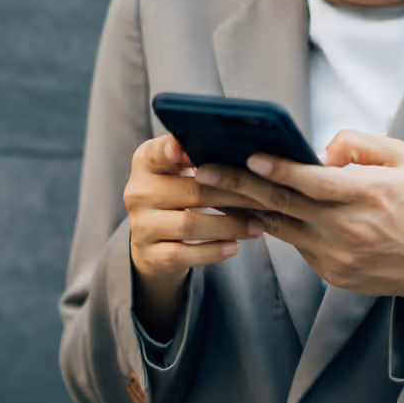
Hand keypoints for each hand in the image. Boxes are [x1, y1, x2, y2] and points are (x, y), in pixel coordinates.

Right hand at [125, 134, 266, 336]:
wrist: (153, 242)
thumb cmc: (176, 196)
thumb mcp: (178, 171)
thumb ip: (198, 157)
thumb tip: (246, 152)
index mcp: (146, 163)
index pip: (157, 152)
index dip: (171, 150)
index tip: (187, 148)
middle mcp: (138, 192)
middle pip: (191, 191)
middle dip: (233, 195)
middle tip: (265, 197)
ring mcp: (142, 225)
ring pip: (190, 224)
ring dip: (230, 225)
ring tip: (257, 226)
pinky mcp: (150, 254)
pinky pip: (184, 254)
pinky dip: (212, 251)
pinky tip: (234, 246)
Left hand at [193, 130, 403, 314]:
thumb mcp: (401, 159)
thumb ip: (359, 143)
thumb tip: (318, 152)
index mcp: (369, 194)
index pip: (316, 183)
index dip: (281, 170)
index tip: (250, 157)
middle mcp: (350, 228)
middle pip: (285, 205)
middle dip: (240, 186)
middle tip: (204, 172)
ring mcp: (337, 255)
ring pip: (280, 227)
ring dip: (245, 207)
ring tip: (213, 189)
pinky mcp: (330, 273)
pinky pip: (294, 244)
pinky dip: (271, 225)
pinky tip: (248, 210)